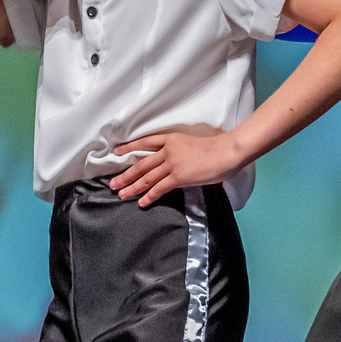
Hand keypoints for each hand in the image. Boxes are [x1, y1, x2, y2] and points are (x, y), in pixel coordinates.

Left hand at [109, 129, 246, 206]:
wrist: (227, 151)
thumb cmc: (217, 147)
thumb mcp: (193, 144)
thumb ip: (182, 152)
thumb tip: (177, 163)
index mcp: (172, 139)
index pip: (145, 143)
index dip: (129, 147)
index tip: (117, 152)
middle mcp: (168, 150)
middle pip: (141, 164)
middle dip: (125, 175)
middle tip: (113, 183)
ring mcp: (172, 163)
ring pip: (146, 177)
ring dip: (132, 187)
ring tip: (121, 194)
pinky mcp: (179, 177)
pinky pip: (159, 188)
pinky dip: (149, 196)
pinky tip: (141, 202)